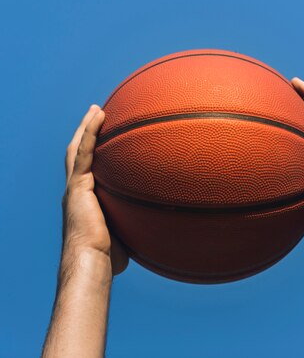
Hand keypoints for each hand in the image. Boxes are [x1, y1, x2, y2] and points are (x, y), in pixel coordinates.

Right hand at [62, 105, 128, 274]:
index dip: (91, 153)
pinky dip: (90, 131)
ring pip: (78, 148)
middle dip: (85, 133)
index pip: (86, 170)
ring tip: (96, 109)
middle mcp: (77, 190)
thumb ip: (136, 227)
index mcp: (85, 200)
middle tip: (96, 114)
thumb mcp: (125, 236)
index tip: (101, 138)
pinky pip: (84, 152)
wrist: (91, 262)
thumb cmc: (108, 259)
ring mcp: (76, 186)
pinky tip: (98, 115)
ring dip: (86, 126)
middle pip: (78, 153)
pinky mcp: (78, 185)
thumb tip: (159, 229)